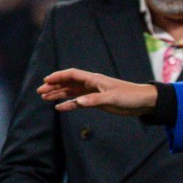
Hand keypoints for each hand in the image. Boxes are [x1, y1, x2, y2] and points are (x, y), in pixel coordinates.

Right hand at [39, 69, 157, 115]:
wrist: (143, 102)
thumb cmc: (130, 96)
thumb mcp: (112, 98)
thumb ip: (94, 100)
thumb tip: (77, 102)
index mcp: (94, 79)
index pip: (72, 74)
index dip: (59, 76)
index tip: (46, 80)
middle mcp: (92, 84)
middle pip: (68, 83)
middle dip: (54, 86)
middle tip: (40, 91)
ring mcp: (93, 93)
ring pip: (71, 92)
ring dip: (59, 94)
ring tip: (45, 98)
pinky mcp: (97, 102)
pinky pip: (79, 102)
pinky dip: (69, 104)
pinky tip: (60, 108)